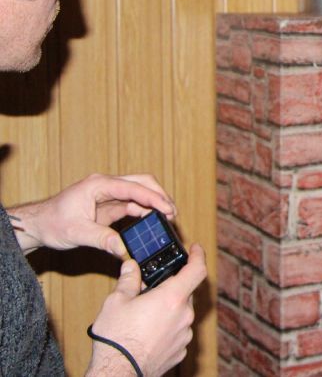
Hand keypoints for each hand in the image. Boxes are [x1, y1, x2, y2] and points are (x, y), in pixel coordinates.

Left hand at [8, 173, 175, 255]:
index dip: (153, 198)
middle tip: (172, 213)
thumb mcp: (77, 233)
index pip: (133, 187)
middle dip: (160, 196)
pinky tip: (152, 222)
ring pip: (140, 193)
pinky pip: (133, 205)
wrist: (37, 225)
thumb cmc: (51, 223)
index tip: (168, 209)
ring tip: (167, 218)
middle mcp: (106, 186)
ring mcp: (109, 194)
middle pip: (142, 183)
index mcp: (99, 185)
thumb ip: (103, 239)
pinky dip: (145, 212)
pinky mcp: (110, 206)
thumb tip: (125, 250)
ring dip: (154, 204)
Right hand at [86, 243, 206, 376]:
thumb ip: (128, 280)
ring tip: (145, 316)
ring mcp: (184, 335)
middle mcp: (184, 316)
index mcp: (172, 298)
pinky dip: (168, 329)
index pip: (197, 270)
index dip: (198, 256)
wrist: (117, 374)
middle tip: (152, 291)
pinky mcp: (180, 351)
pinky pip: (178, 333)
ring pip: (181, 314)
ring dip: (169, 311)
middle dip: (172, 289)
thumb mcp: (116, 302)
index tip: (196, 249)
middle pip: (185, 293)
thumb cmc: (116, 339)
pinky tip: (149, 333)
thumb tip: (131, 266)